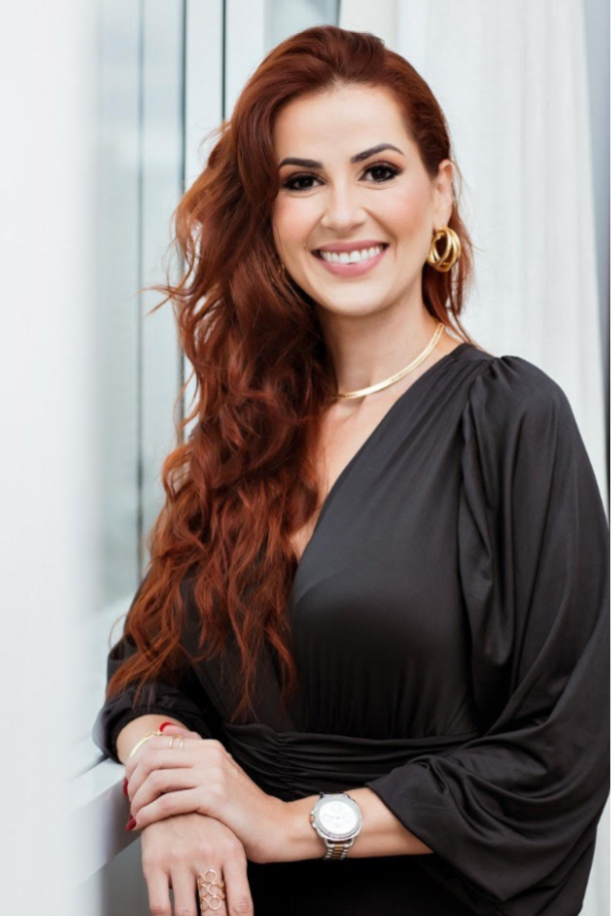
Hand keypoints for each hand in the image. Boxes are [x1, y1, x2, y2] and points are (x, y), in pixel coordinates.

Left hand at [125, 724, 287, 863]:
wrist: (275, 826)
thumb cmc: (245, 807)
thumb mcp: (220, 773)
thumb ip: (195, 756)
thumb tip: (167, 733)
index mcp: (209, 746)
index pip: (158, 742)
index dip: (136, 762)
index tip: (130, 781)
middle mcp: (210, 754)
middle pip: (153, 757)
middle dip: (133, 780)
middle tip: (129, 800)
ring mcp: (213, 773)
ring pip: (157, 778)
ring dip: (138, 800)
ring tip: (135, 814)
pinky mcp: (214, 797)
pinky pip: (168, 802)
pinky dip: (149, 814)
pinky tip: (144, 824)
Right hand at [140, 810, 253, 915]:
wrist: (174, 787)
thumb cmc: (205, 820)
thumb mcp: (228, 841)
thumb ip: (233, 876)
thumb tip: (239, 912)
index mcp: (231, 852)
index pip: (241, 905)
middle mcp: (208, 855)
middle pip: (215, 912)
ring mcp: (181, 858)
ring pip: (187, 914)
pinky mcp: (155, 861)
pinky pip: (160, 906)